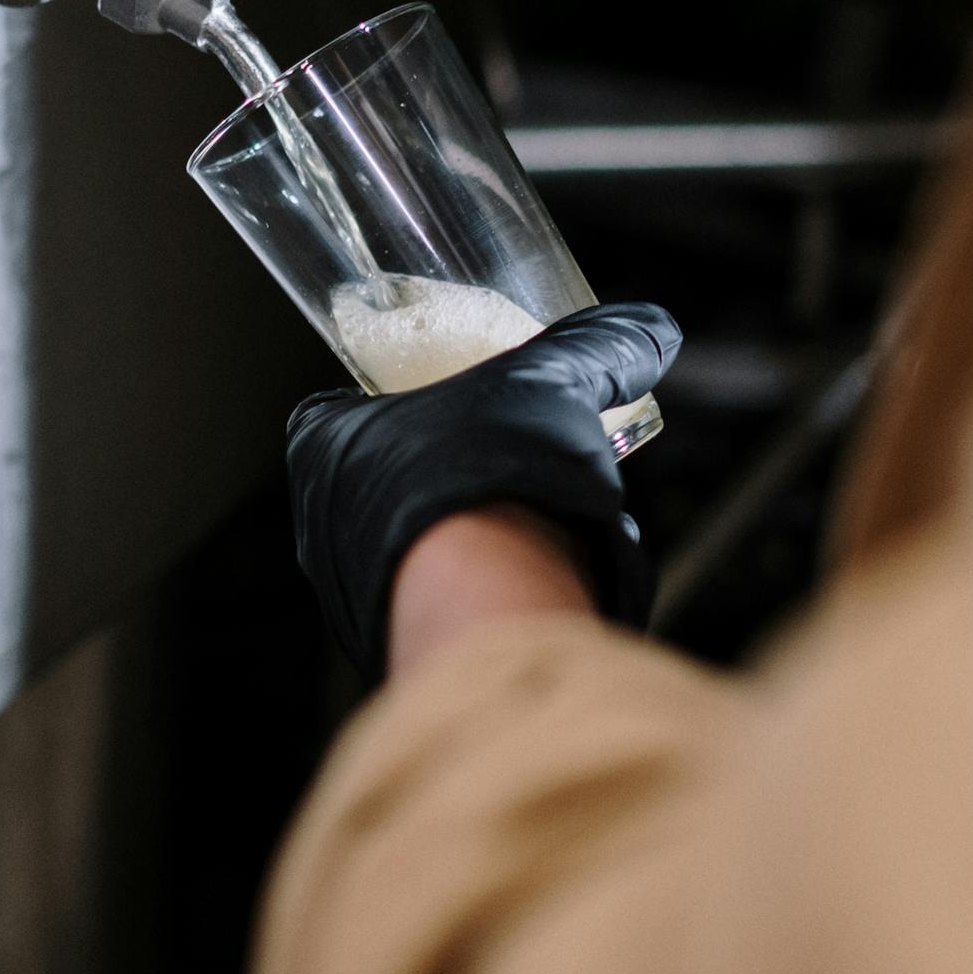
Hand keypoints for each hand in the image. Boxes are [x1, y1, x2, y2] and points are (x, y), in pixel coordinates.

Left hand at [286, 302, 679, 679]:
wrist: (491, 607)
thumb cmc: (486, 476)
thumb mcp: (549, 386)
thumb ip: (595, 350)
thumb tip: (651, 329)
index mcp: (323, 444)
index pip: (346, 405)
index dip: (403, 393)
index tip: (457, 391)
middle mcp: (321, 522)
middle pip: (391, 476)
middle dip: (458, 467)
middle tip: (515, 452)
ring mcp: (354, 592)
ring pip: (417, 546)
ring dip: (476, 533)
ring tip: (543, 516)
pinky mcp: (398, 643)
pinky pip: (443, 604)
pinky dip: (487, 587)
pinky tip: (541, 574)